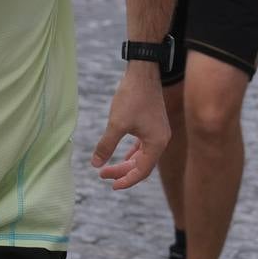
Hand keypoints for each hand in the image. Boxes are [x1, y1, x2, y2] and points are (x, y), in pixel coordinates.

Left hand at [90, 66, 168, 189]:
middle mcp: (161, 140)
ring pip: (142, 156)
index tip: (111, 185)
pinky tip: (122, 156)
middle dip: (122, 171)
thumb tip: (96, 165)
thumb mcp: (116, 124)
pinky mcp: (154, 124)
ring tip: (108, 169)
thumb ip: (106, 146)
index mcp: (157, 144)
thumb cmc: (132, 97)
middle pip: (141, 165)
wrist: (142, 72)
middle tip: (102, 175)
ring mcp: (158, 132)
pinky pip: (144, 146)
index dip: (126, 180)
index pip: (142, 171)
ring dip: (125, 162)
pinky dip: (132, 153)